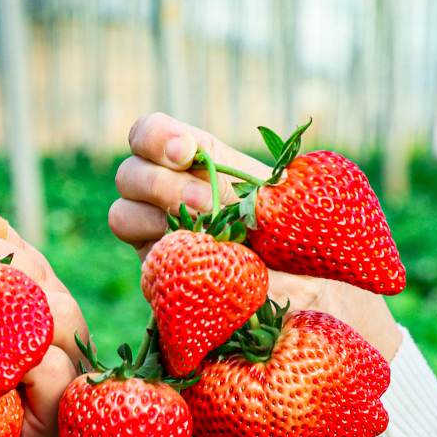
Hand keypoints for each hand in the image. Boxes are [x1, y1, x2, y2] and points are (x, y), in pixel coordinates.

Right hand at [108, 113, 402, 361]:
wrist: (314, 300)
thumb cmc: (308, 245)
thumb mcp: (290, 206)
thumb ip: (256, 189)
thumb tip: (243, 195)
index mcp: (199, 165)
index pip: (150, 135)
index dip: (157, 138)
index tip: (189, 153)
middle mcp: (170, 199)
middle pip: (128, 174)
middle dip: (160, 183)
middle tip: (206, 205)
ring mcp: (161, 239)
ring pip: (122, 215)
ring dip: (154, 219)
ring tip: (205, 234)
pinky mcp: (163, 279)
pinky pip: (142, 265)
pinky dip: (160, 260)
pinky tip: (198, 268)